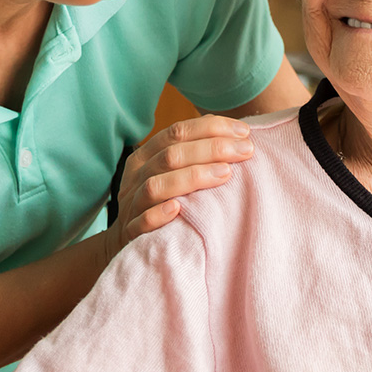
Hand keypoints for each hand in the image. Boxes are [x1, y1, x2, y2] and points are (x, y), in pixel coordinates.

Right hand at [102, 116, 253, 258]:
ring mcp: (132, 205)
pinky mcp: (131, 232)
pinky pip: (143, 221)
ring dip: (192, 177)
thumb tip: (235, 133)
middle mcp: (136, 177)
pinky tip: (179, 209)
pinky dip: (159, 214)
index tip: (244, 132)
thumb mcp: (170, 173)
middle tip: (245, 150)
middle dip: (212, 149)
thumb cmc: (161, 202)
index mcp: (145, 156)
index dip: (211, 128)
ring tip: (226, 173)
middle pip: (171, 156)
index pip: (177, 132)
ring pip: (156, 186)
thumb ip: (193, 154)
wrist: (126, 244)